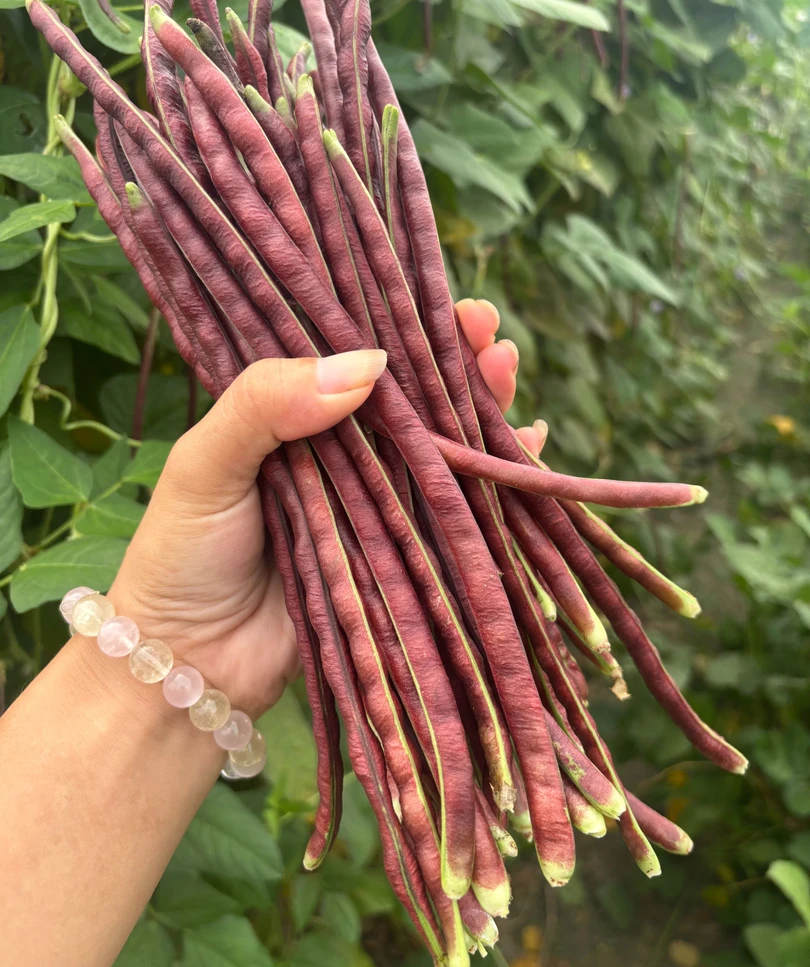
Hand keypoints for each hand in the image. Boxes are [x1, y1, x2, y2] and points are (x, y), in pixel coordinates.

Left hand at [108, 301, 541, 717]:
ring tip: (508, 370)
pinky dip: (494, 483)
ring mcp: (375, 504)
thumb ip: (267, 403)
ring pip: (439, 447)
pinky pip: (455, 511)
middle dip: (453, 360)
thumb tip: (367, 364)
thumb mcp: (204, 464)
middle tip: (490, 331)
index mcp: (289, 417)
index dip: (394, 326)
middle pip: (408, 397)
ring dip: (479, 409)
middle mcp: (339, 453)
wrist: (192, 666)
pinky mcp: (401, 555)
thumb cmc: (182, 556)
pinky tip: (529, 449)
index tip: (436, 300)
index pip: (349, 357)